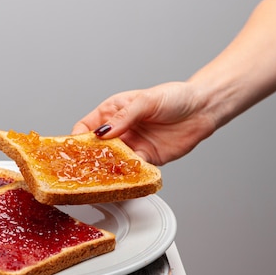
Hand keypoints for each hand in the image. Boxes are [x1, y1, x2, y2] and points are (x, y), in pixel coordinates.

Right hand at [72, 82, 218, 165]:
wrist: (203, 109)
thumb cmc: (175, 97)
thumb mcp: (145, 101)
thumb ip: (123, 117)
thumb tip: (103, 133)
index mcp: (113, 112)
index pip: (86, 128)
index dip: (77, 139)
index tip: (73, 150)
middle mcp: (120, 130)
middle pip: (96, 149)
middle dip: (90, 159)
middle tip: (85, 169)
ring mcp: (132, 145)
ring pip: (112, 162)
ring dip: (108, 169)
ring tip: (103, 177)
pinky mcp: (147, 159)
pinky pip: (132, 170)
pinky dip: (127, 175)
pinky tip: (125, 177)